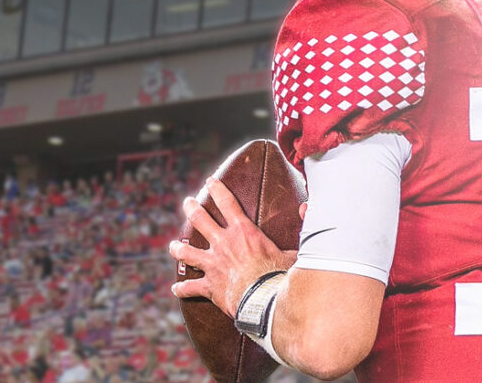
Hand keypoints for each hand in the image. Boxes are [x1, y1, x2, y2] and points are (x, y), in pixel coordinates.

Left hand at [168, 178, 297, 316]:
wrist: (264, 300)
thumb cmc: (280, 274)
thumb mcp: (295, 248)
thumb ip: (301, 226)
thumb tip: (308, 206)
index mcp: (243, 231)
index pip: (227, 203)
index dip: (217, 189)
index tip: (210, 181)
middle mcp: (223, 243)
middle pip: (200, 220)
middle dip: (192, 209)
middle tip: (187, 202)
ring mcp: (212, 264)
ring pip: (187, 252)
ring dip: (178, 248)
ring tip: (173, 246)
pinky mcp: (209, 286)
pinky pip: (190, 287)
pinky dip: (182, 288)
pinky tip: (176, 289)